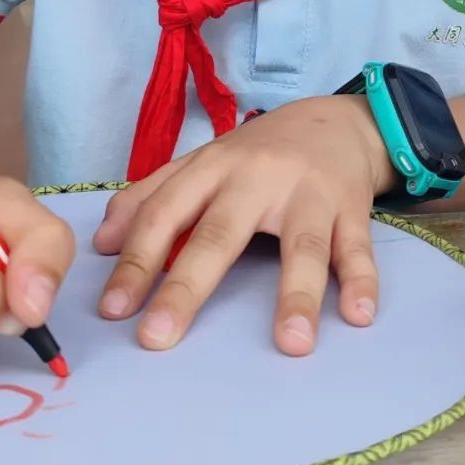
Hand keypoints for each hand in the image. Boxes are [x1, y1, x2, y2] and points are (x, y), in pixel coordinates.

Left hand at [92, 96, 394, 356]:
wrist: (336, 121)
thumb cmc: (260, 153)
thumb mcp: (203, 163)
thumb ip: (152, 196)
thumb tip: (102, 243)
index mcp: (214, 167)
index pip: (165, 214)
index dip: (136, 260)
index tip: (113, 309)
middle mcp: (258, 178)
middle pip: (220, 234)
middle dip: (186, 287)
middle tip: (157, 337)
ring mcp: (309, 194)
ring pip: (302, 245)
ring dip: (297, 294)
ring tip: (291, 344)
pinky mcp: (352, 208)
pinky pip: (357, 247)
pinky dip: (362, 280)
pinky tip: (358, 314)